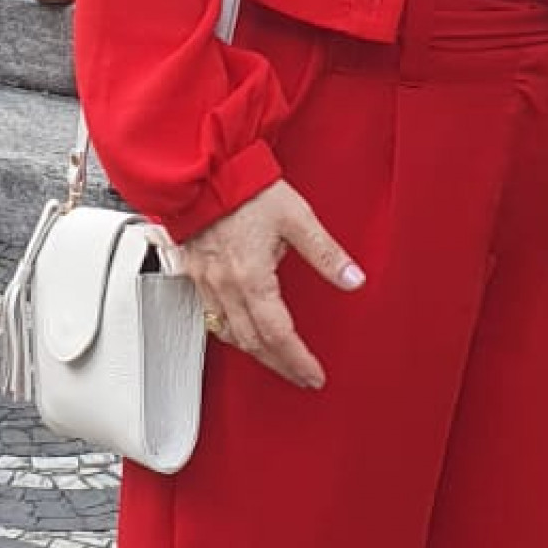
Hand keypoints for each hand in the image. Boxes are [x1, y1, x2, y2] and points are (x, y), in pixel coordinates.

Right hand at [171, 180, 364, 390]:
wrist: (205, 171)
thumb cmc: (246, 189)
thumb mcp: (297, 218)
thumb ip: (326, 253)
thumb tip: (353, 279)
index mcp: (251, 277)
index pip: (277, 334)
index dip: (297, 359)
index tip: (313, 374)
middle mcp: (225, 286)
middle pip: (252, 343)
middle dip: (279, 365)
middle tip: (300, 376)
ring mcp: (206, 281)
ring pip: (229, 334)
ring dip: (255, 354)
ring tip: (276, 361)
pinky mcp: (194, 272)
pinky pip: (210, 316)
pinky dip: (230, 333)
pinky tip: (241, 333)